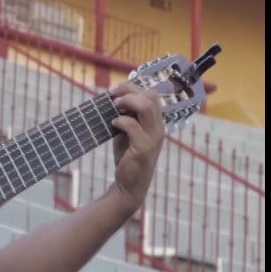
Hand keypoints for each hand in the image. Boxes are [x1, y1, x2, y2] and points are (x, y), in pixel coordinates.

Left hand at [109, 83, 164, 213]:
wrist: (129, 184)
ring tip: (114, 107)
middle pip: (150, 96)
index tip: (114, 91)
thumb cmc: (127, 156)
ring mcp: (153, 137)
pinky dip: (121, 121)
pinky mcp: (144, 148)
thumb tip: (113, 97)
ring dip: (127, 102)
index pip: (152, 94)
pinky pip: (133, 126)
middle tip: (112, 97)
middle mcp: (158, 127)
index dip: (132, 87)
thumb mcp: (127, 132)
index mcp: (156, 121)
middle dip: (129, 90)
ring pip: (146, 106)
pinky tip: (113, 124)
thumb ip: (126, 116)